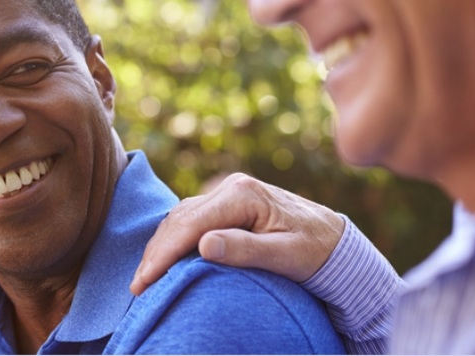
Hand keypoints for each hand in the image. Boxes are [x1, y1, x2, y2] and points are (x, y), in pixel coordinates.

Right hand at [130, 173, 344, 294]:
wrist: (336, 240)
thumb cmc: (316, 251)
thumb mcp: (286, 255)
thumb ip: (245, 249)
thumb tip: (203, 246)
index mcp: (243, 195)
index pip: (191, 225)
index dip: (165, 254)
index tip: (145, 281)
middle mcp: (231, 187)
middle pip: (180, 218)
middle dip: (156, 253)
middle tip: (139, 286)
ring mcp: (228, 193)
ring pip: (181, 216)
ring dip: (161, 245)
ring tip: (146, 276)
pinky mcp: (227, 203)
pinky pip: (191, 218)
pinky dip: (173, 238)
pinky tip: (165, 258)